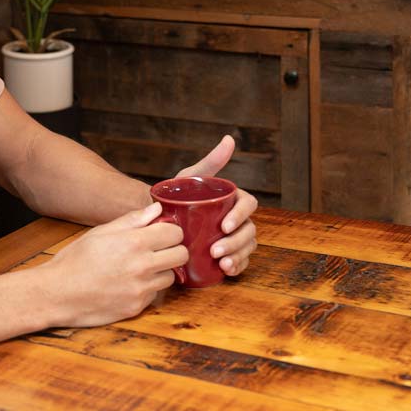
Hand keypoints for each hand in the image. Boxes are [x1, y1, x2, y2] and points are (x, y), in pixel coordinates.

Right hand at [40, 202, 187, 326]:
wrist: (57, 294)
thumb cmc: (75, 260)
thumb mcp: (100, 232)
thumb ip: (132, 220)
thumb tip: (157, 209)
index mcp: (134, 242)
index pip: (175, 233)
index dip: (170, 230)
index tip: (162, 232)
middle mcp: (142, 266)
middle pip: (181, 255)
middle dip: (173, 249)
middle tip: (159, 249)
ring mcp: (141, 289)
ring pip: (172, 276)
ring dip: (162, 270)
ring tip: (142, 267)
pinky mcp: (137, 307)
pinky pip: (155, 294)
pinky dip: (148, 287)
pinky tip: (130, 283)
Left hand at [174, 135, 257, 276]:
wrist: (160, 216)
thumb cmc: (178, 194)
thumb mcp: (192, 175)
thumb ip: (211, 161)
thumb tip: (229, 139)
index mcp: (234, 199)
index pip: (248, 205)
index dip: (240, 215)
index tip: (224, 226)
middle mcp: (238, 218)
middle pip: (249, 230)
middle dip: (236, 242)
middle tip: (215, 250)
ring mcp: (234, 237)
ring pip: (247, 247)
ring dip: (238, 256)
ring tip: (222, 263)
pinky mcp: (227, 253)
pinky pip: (239, 262)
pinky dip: (236, 267)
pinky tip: (226, 271)